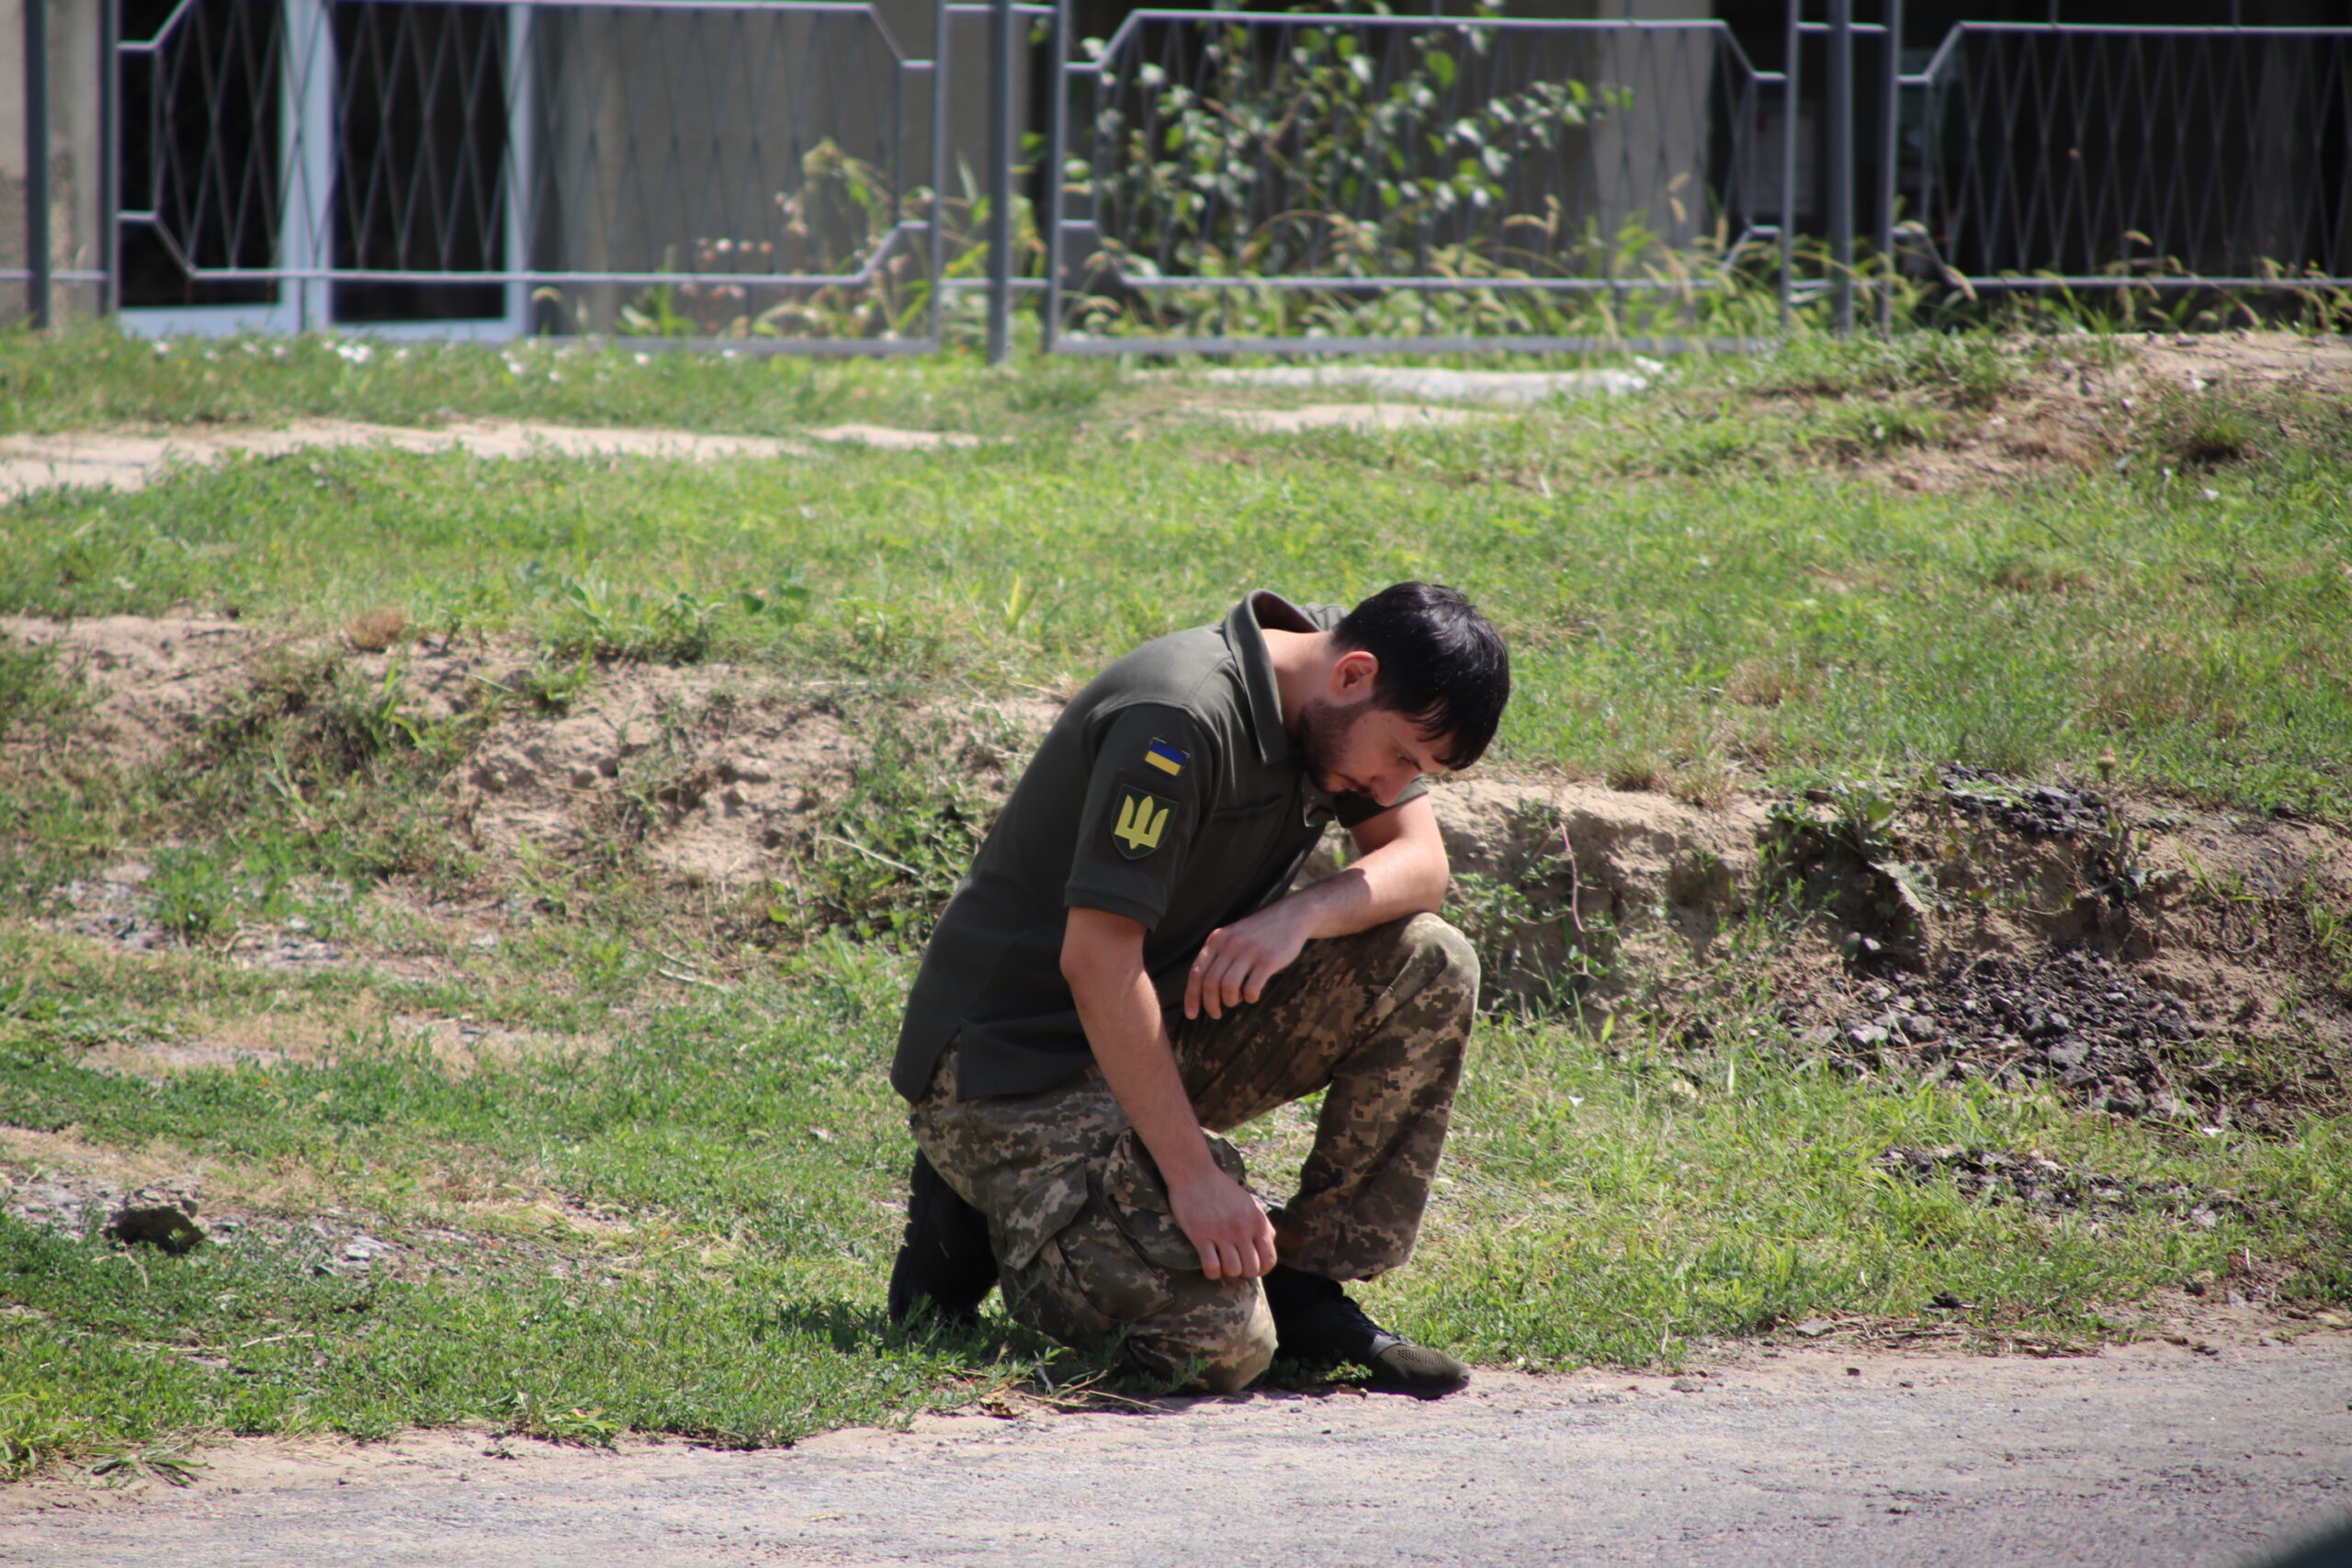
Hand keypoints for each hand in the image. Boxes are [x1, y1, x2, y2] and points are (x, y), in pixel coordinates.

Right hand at [1166, 1166, 1277, 1280]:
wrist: (1194, 1173)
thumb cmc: (1222, 1188)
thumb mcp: (1249, 1202)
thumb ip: (1262, 1222)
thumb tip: (1270, 1240)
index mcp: (1257, 1221)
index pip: (1269, 1259)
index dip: (1261, 1270)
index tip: (1251, 1267)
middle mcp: (1242, 1228)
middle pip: (1251, 1268)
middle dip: (1244, 1272)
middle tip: (1234, 1264)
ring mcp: (1222, 1232)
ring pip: (1233, 1270)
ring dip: (1227, 1272)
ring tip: (1221, 1262)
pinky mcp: (1201, 1235)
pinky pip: (1211, 1266)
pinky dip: (1211, 1272)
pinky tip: (1209, 1264)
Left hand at [1184, 903, 1311, 1020]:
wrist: (1291, 916)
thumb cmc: (1259, 933)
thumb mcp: (1232, 936)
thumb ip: (1218, 956)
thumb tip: (1203, 990)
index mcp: (1217, 939)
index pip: (1196, 973)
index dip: (1191, 997)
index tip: (1191, 1014)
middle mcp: (1230, 944)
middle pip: (1210, 983)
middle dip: (1209, 1004)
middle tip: (1215, 1014)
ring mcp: (1249, 951)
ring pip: (1227, 987)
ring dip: (1229, 1001)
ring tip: (1235, 1002)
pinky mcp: (1268, 960)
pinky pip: (1251, 988)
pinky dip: (1249, 998)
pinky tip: (1252, 996)